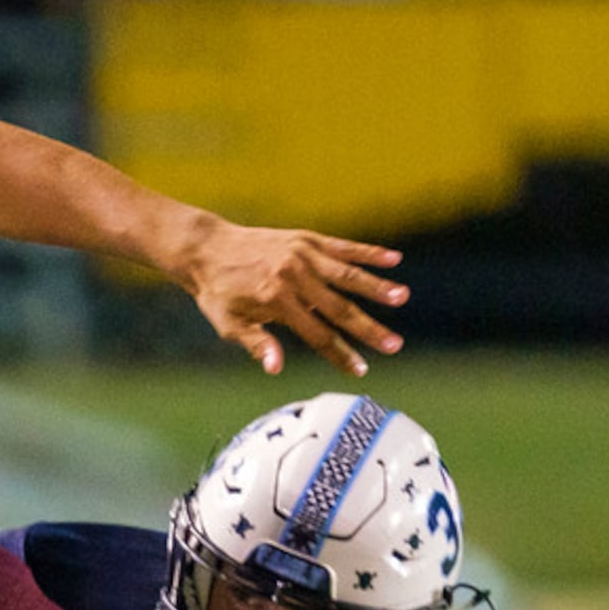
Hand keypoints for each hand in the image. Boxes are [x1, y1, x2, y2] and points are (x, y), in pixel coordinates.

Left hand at [171, 212, 407, 378]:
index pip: (317, 334)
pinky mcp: (307, 239)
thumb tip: (276, 369)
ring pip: (347, 274)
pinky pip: (342, 247)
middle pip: (338, 308)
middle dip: (368, 328)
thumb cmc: (217, 293)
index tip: (361, 370)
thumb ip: (257, 344)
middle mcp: (293, 276)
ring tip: (401, 297)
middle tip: (395, 346)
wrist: (206, 248)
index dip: (340, 354)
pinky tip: (394, 259)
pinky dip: (368, 253)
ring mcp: (302, 254)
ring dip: (376, 287)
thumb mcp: (229, 324)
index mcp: (276, 300)